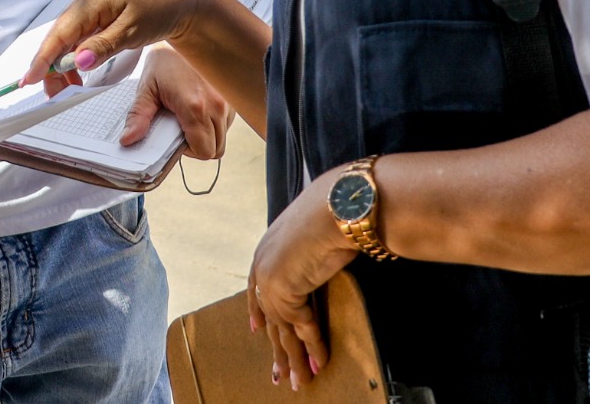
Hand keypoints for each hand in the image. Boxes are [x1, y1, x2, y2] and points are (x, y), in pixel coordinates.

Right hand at [24, 0, 210, 85]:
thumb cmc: (157, 8)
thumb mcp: (132, 30)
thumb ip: (103, 46)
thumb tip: (76, 62)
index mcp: (87, 6)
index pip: (57, 36)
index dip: (41, 60)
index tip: (29, 80)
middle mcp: (81, 10)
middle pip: (55, 43)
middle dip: (49, 70)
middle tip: (54, 96)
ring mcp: (86, 16)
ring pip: (64, 46)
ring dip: (62, 69)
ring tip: (68, 91)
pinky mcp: (94, 24)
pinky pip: (75, 45)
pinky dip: (73, 63)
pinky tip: (77, 78)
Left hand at [121, 45, 232, 154]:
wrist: (184, 30)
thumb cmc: (163, 61)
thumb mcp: (146, 88)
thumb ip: (138, 116)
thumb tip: (128, 140)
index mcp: (196, 107)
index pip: (204, 151)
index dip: (188, 152)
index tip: (174, 137)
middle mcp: (217, 105)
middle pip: (216, 149)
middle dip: (198, 146)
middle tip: (179, 129)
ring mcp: (228, 101)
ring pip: (223, 136)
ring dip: (207, 135)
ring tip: (187, 117)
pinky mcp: (232, 96)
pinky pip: (227, 122)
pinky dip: (214, 122)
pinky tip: (198, 107)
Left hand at [246, 172, 356, 390]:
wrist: (334, 207)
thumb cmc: (330, 211)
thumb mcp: (314, 233)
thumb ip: (310, 252)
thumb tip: (325, 254)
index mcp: (266, 249)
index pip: (255, 288)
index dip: (257, 312)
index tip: (257, 330)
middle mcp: (263, 266)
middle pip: (271, 318)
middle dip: (277, 349)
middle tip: (280, 374)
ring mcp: (270, 282)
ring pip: (283, 331)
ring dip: (294, 360)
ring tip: (300, 383)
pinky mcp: (284, 293)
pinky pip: (303, 330)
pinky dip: (314, 348)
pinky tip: (320, 364)